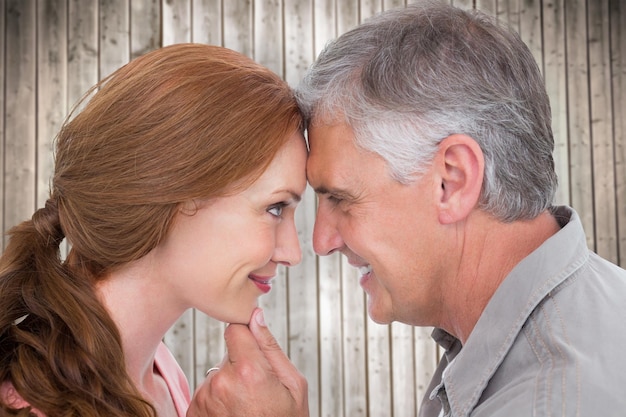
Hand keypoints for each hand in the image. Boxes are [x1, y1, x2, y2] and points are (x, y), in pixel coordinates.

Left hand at [187, 308, 308, 416]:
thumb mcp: (293, 385)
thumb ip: (271, 347)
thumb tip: (256, 317)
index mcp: (249, 371)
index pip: (235, 329)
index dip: (247, 337)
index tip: (253, 348)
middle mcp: (221, 383)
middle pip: (228, 355)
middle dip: (242, 366)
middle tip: (258, 391)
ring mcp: (204, 399)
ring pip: (217, 376)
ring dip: (229, 386)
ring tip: (247, 408)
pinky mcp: (194, 412)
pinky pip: (206, 394)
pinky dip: (217, 402)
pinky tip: (234, 415)